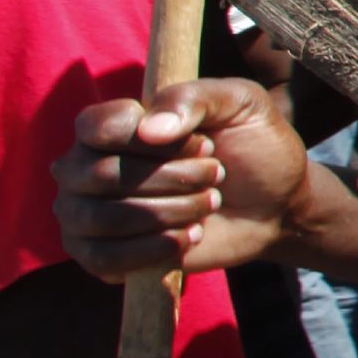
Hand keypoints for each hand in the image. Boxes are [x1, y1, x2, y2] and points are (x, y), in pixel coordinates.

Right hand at [51, 74, 319, 279]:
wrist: (274, 203)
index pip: (95, 128)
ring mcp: (84, 212)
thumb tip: (149, 130)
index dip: (153, 141)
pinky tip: (190, 235)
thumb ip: (193, 99)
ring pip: (105, 218)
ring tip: (209, 202)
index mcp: (110, 124)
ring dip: (172, 212)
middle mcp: (84, 167)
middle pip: (103, 175)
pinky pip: (103, 258)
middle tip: (216, 173)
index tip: (204, 144)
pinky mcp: (98, 254)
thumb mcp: (240, 103)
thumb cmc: (250, 145)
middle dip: (175, 177)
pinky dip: (155, 248)